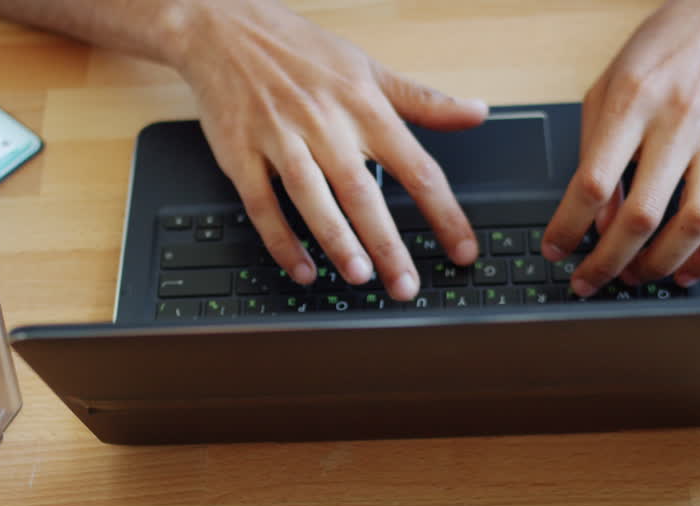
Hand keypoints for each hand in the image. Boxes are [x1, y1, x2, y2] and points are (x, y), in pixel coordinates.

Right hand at [164, 0, 486, 299]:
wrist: (222, 27)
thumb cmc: (299, 51)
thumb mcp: (368, 68)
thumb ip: (424, 101)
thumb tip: (477, 114)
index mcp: (363, 106)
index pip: (416, 167)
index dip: (444, 213)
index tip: (462, 250)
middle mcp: (324, 123)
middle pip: (363, 191)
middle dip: (387, 243)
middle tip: (406, 284)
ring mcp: (280, 137)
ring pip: (312, 196)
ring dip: (336, 239)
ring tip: (359, 275)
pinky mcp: (240, 152)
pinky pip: (262, 203)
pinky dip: (281, 240)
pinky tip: (302, 268)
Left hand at [543, 0, 699, 296]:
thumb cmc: (665, 50)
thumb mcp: (609, 87)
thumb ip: (596, 151)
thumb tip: (597, 220)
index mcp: (633, 101)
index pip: (592, 181)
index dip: (567, 226)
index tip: (554, 249)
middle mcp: (680, 122)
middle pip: (642, 214)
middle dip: (608, 261)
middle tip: (590, 281)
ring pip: (694, 224)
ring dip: (660, 264)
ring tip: (635, 278)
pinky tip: (687, 270)